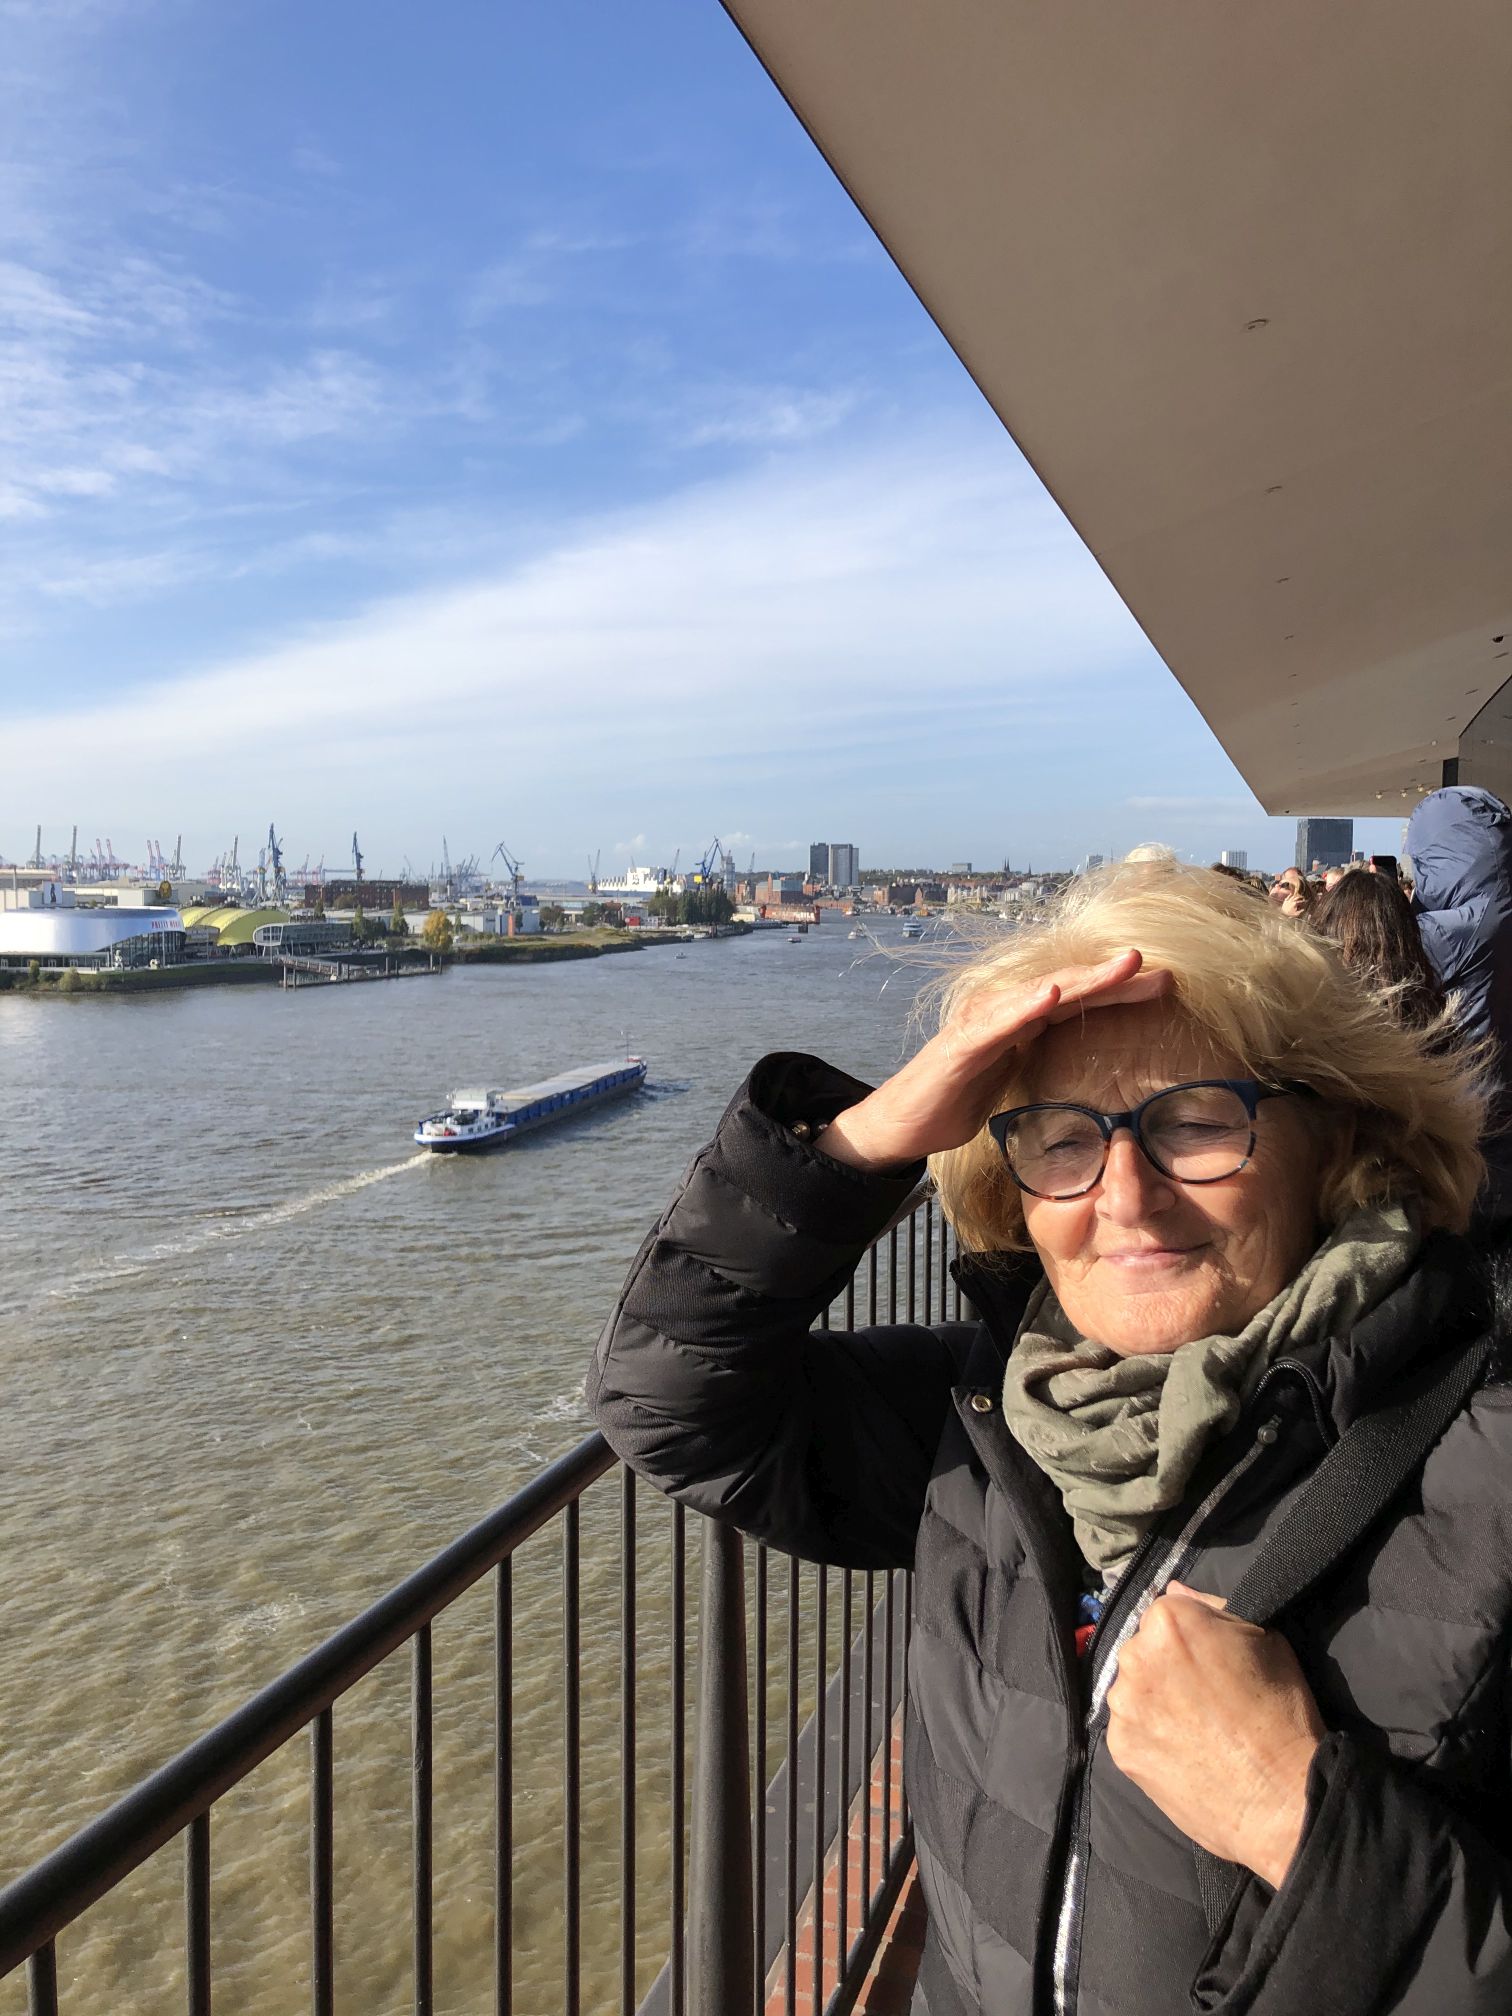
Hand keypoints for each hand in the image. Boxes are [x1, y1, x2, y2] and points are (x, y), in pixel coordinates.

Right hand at [821, 950, 1171, 1170]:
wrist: (905, 1125)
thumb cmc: (958, 1100)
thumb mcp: (1016, 1077)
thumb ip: (1046, 1060)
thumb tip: (1093, 1069)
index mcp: (1022, 1019)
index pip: (1081, 999)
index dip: (1122, 990)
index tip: (1166, 986)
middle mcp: (1004, 1009)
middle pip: (1070, 988)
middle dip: (1118, 977)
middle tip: (1165, 971)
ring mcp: (981, 1022)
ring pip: (1042, 993)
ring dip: (1085, 979)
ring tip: (1126, 965)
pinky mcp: (962, 1044)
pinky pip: (998, 1021)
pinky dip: (1025, 1004)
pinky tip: (1051, 993)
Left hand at [1105, 1585, 1323, 1889]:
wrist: (1282, 1798)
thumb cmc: (1283, 1712)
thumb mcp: (1266, 1639)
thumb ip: (1213, 1608)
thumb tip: (1174, 1590)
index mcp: (1168, 1620)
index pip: (1168, 1613)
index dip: (1193, 1639)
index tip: (1214, 1664)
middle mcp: (1134, 1656)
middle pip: (1144, 1650)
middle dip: (1167, 1667)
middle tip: (1204, 1698)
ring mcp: (1123, 1705)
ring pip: (1133, 1690)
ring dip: (1154, 1701)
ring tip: (1195, 1729)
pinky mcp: (1120, 1748)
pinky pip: (1130, 1730)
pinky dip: (1150, 1737)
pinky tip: (1183, 1752)